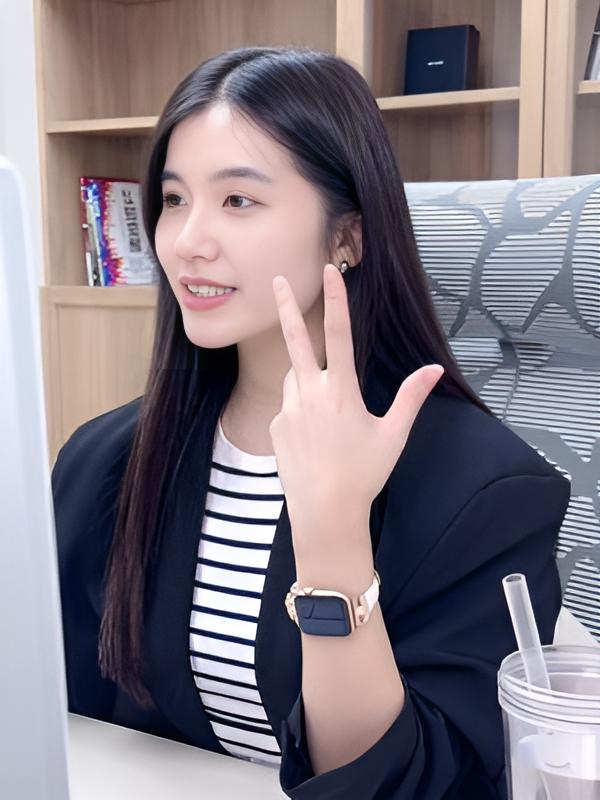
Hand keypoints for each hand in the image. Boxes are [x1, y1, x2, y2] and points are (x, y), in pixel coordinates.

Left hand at [269, 263, 443, 533]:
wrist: (324, 511)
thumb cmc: (364, 473)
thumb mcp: (394, 435)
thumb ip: (411, 397)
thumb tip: (434, 369)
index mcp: (342, 391)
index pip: (341, 334)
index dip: (337, 299)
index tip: (331, 271)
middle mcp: (310, 393)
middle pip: (297, 340)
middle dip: (286, 305)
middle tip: (276, 279)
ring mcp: (288, 409)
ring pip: (295, 377)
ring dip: (306, 376)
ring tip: (327, 412)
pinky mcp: (275, 426)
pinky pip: (287, 405)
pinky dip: (299, 408)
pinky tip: (313, 436)